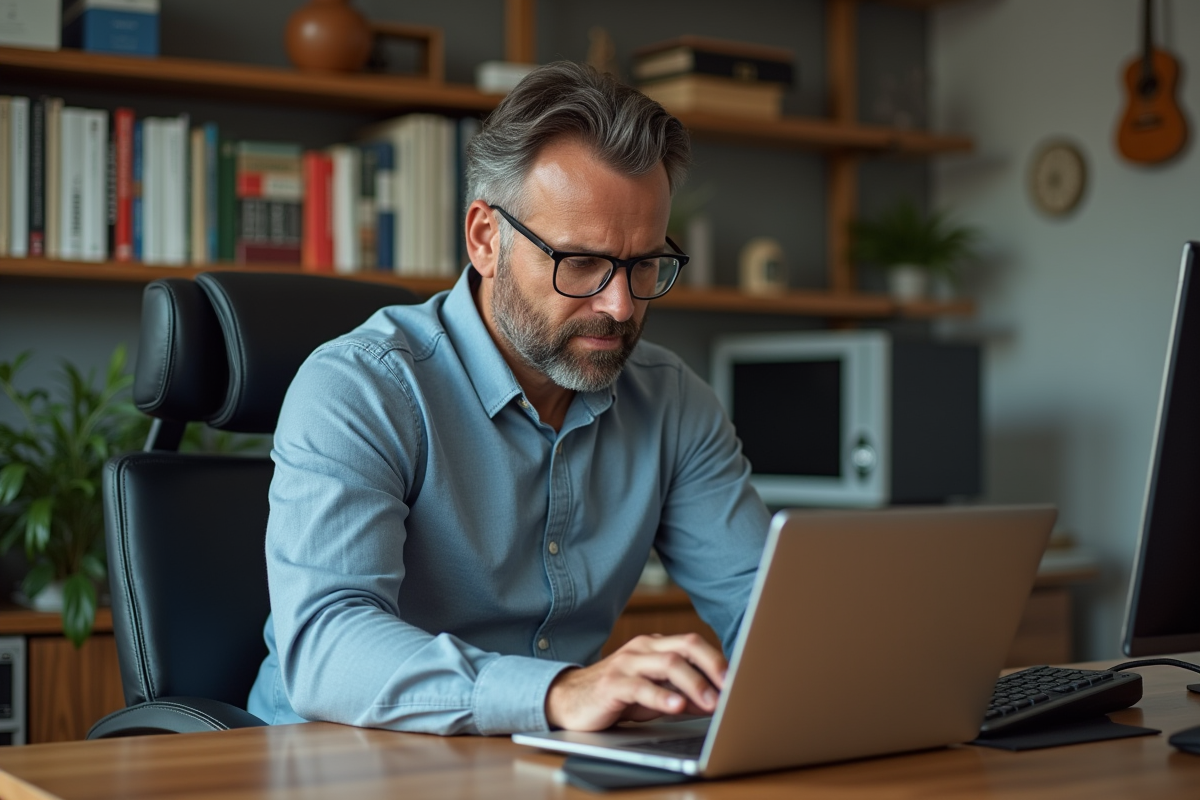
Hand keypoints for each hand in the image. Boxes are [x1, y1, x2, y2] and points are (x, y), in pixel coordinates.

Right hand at [545, 633, 726, 731]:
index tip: (739, 679)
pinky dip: (662, 697)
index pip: (693, 643)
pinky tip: (677, 706)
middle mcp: (642, 649)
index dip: (717, 660)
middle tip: (731, 686)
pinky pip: (641, 687)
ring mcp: (626, 664)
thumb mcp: (654, 695)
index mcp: (655, 646)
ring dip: (694, 683)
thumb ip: (683, 694)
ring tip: (712, 702)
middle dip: (712, 665)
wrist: (569, 701)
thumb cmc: (617, 697)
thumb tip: (715, 700)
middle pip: (685, 646)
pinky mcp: (612, 684)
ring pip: (667, 664)